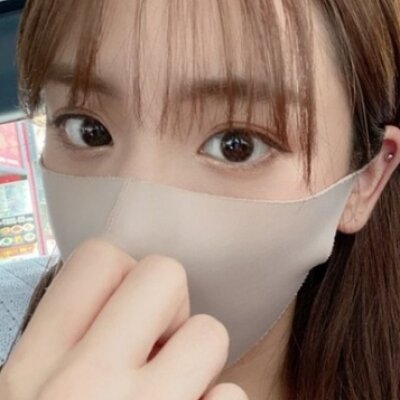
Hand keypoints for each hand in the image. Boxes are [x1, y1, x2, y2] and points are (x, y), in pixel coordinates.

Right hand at [0, 238, 247, 399]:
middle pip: (163, 272)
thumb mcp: (29, 395)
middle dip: (168, 306)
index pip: (97, 258)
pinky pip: (231, 394)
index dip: (122, 273)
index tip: (127, 306)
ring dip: (196, 363)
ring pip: (208, 331)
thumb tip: (120, 293)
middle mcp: (82, 387)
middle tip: (156, 347)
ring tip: (174, 394)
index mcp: (32, 369)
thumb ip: (67, 342)